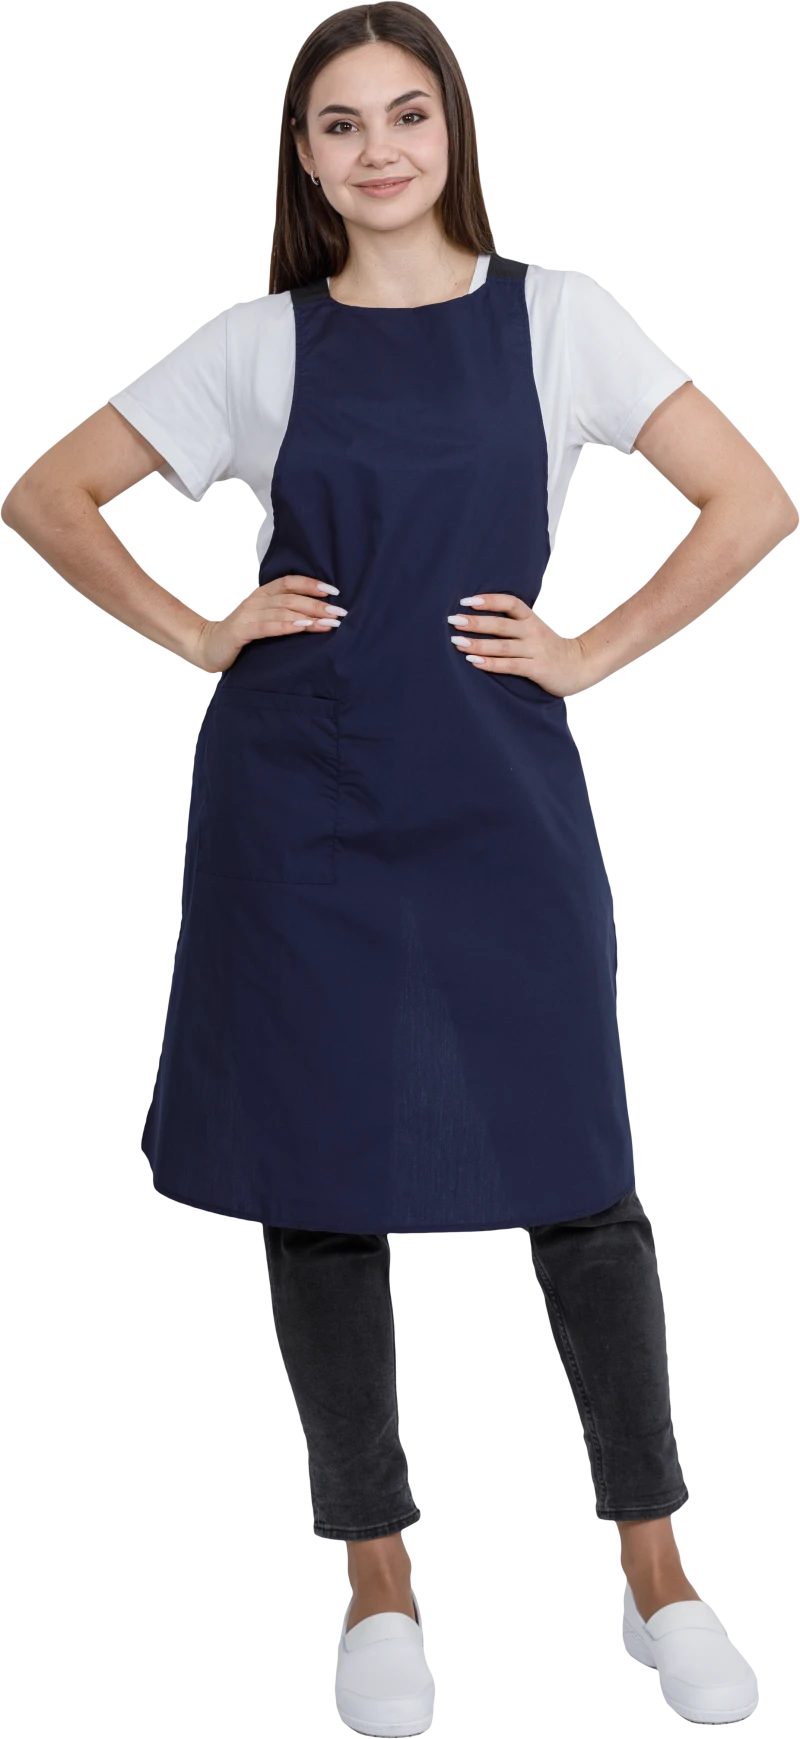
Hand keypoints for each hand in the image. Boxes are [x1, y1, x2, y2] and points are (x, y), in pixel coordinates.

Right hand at [193, 574, 346, 675]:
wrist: (208, 646)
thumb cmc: (240, 634)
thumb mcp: (263, 618)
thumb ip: (283, 612)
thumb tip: (316, 613)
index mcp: (262, 594)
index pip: (289, 582)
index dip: (311, 584)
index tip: (333, 591)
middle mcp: (256, 600)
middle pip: (291, 597)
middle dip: (318, 604)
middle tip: (339, 612)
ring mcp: (248, 614)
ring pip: (283, 611)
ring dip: (309, 615)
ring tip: (328, 622)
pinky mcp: (242, 631)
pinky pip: (268, 626)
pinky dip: (288, 625)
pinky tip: (303, 626)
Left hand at [448, 593, 593, 697]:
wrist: (579, 666)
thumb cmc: (548, 648)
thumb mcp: (534, 629)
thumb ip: (512, 623)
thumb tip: (478, 617)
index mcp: (531, 619)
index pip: (510, 603)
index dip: (489, 600)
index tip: (467, 601)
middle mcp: (533, 632)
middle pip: (501, 624)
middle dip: (476, 622)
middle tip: (453, 620)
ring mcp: (535, 650)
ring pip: (503, 646)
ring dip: (478, 644)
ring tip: (457, 642)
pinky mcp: (537, 669)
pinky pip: (510, 666)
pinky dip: (491, 664)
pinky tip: (474, 661)